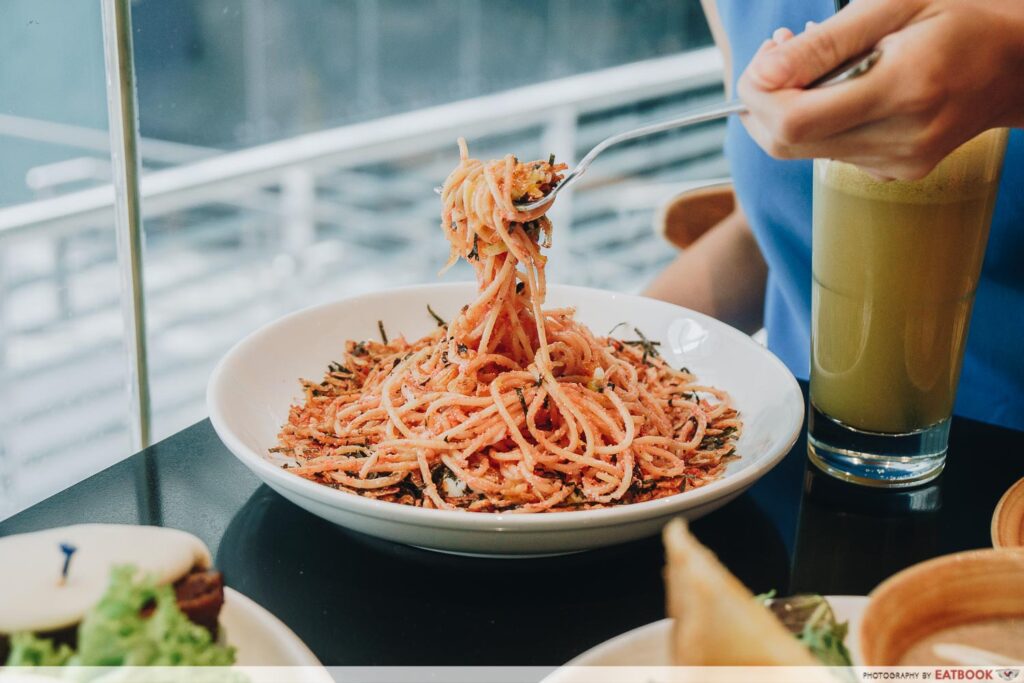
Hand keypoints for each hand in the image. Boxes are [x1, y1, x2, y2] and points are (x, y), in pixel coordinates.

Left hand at [737, 0, 1023, 178]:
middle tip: (780, 53)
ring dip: (789, 109)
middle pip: (787, 144)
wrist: (1016, 62)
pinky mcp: (895, 172)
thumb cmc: (959, 18)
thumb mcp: (893, 6)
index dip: (759, 94)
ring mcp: (898, 163)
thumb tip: (761, 73)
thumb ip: (823, 44)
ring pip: (804, 151)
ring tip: (815, 64)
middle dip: (764, 101)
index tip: (767, 55)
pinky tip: (843, 88)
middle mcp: (900, 139)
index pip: (793, 122)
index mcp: (903, 90)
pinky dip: (819, 123)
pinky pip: (831, 153)